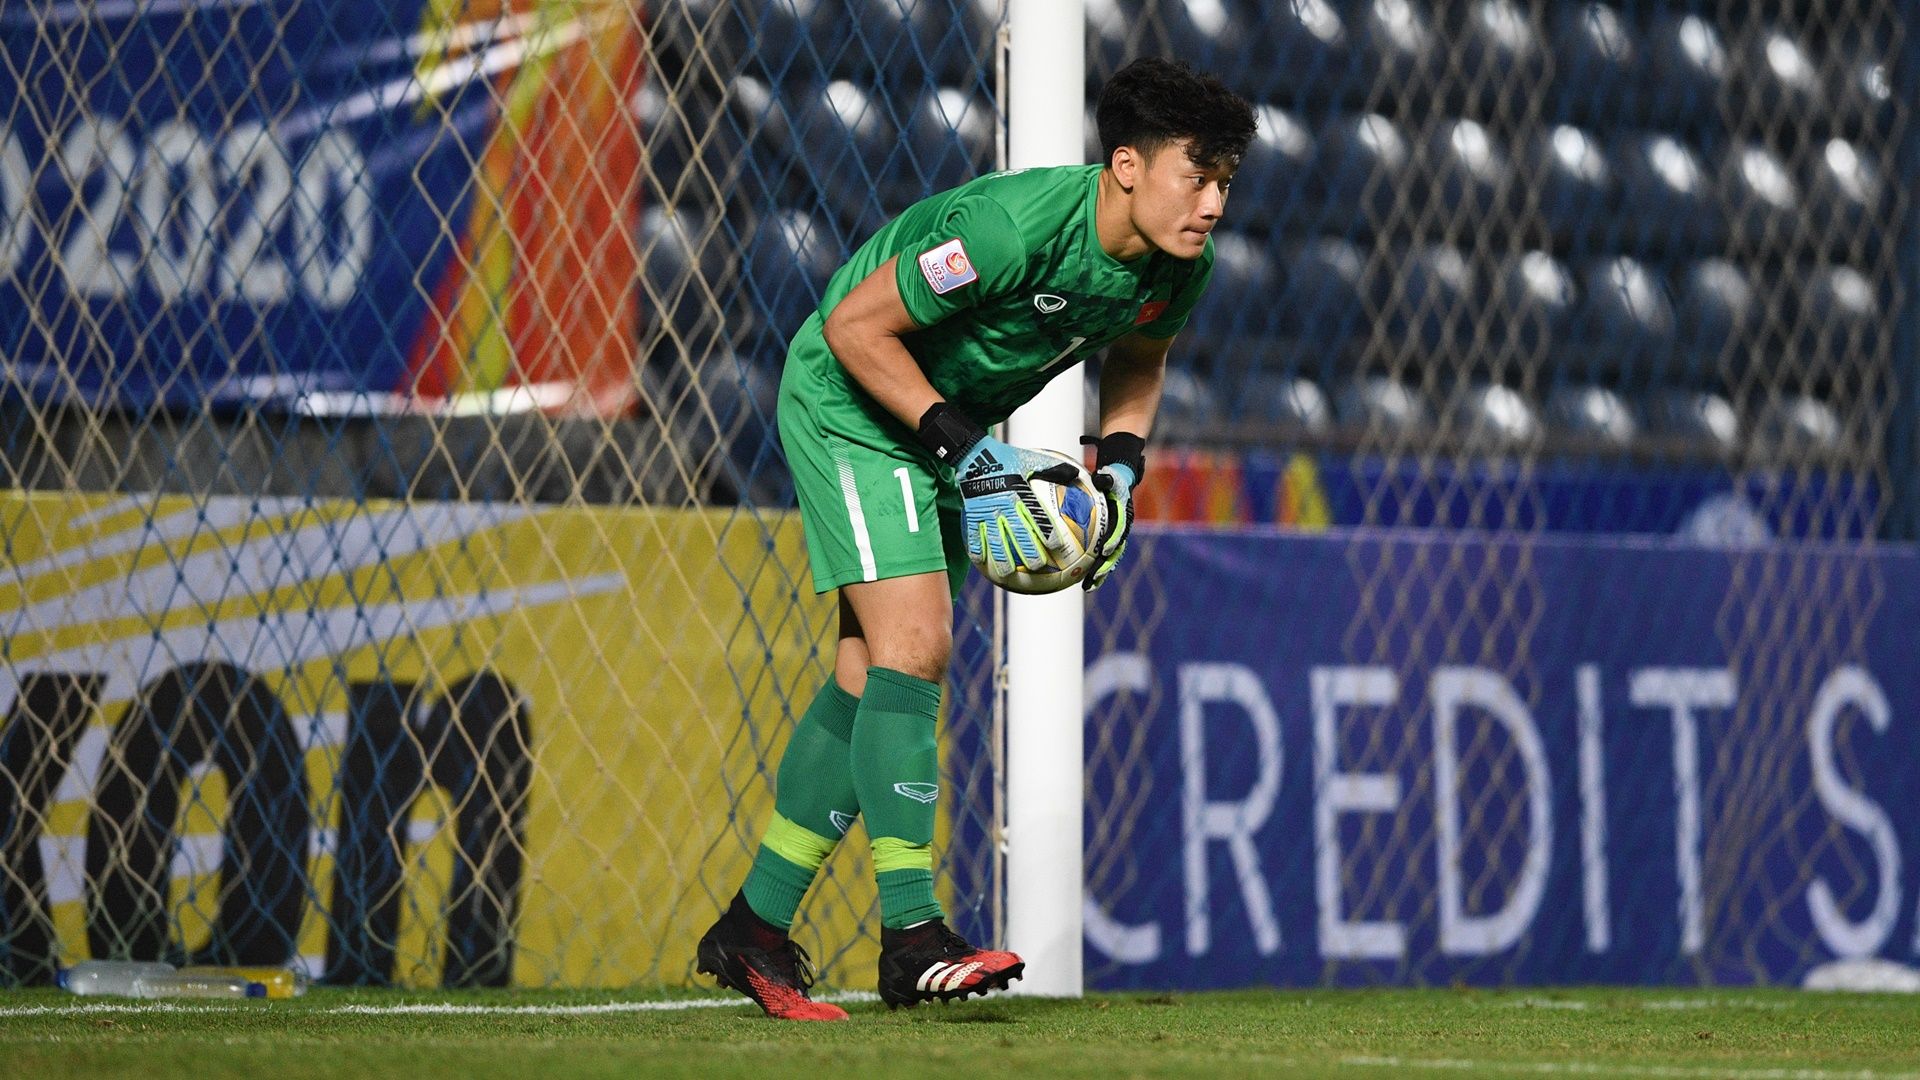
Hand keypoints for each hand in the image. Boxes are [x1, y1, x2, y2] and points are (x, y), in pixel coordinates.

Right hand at [954, 436, 1081, 579]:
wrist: (974, 454)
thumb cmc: (1006, 457)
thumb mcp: (1030, 459)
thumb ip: (1052, 468)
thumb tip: (1076, 473)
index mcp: (1021, 493)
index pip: (1037, 516)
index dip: (1048, 532)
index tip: (1057, 547)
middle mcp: (1004, 505)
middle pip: (1018, 533)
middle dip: (1028, 551)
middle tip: (1038, 566)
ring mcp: (987, 511)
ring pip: (995, 539)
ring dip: (1001, 558)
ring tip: (1007, 573)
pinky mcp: (972, 513)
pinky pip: (974, 534)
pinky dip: (976, 548)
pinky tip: (980, 562)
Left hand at [1083, 461, 1135, 590]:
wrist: (1119, 484)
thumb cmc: (1111, 479)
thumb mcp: (1109, 476)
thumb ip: (1105, 479)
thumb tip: (1099, 478)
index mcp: (1124, 515)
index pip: (1120, 529)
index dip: (1114, 540)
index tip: (1106, 549)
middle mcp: (1123, 529)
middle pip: (1116, 551)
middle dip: (1106, 565)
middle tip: (1095, 576)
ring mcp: (1117, 537)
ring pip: (1110, 559)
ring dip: (1101, 573)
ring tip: (1088, 586)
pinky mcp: (1110, 541)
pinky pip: (1103, 557)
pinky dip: (1095, 569)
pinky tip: (1083, 581)